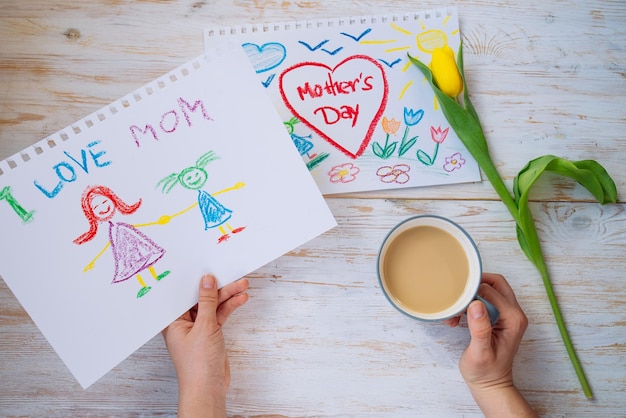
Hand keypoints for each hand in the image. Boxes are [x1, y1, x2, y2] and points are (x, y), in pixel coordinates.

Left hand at [162, 274, 248, 416]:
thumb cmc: (197, 364)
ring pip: (213, 306)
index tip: (209, 269)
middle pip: (201, 299)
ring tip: (242, 286)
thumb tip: (207, 281)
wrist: (208, 388)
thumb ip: (207, 301)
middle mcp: (183, 323)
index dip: (197, 281)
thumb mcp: (204, 326)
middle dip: (218, 289)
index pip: (185, 295)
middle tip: (233, 278)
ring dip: (228, 297)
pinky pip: (219, 315)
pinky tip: (240, 300)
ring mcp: (198, 328)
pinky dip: (229, 308)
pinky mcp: (210, 333)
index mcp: (172, 321)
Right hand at [447, 273, 536, 416]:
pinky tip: (459, 317)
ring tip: (456, 312)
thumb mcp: (480, 352)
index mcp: (513, 319)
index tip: (456, 301)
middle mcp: (514, 314)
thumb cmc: (485, 372)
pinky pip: (486, 299)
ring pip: (490, 289)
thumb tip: (476, 305)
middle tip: (457, 295)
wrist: (491, 384)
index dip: (472, 291)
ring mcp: (507, 315)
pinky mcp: (499, 318)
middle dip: (474, 285)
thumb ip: (480, 329)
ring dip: (471, 295)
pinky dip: (471, 303)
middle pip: (496, 283)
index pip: (492, 290)